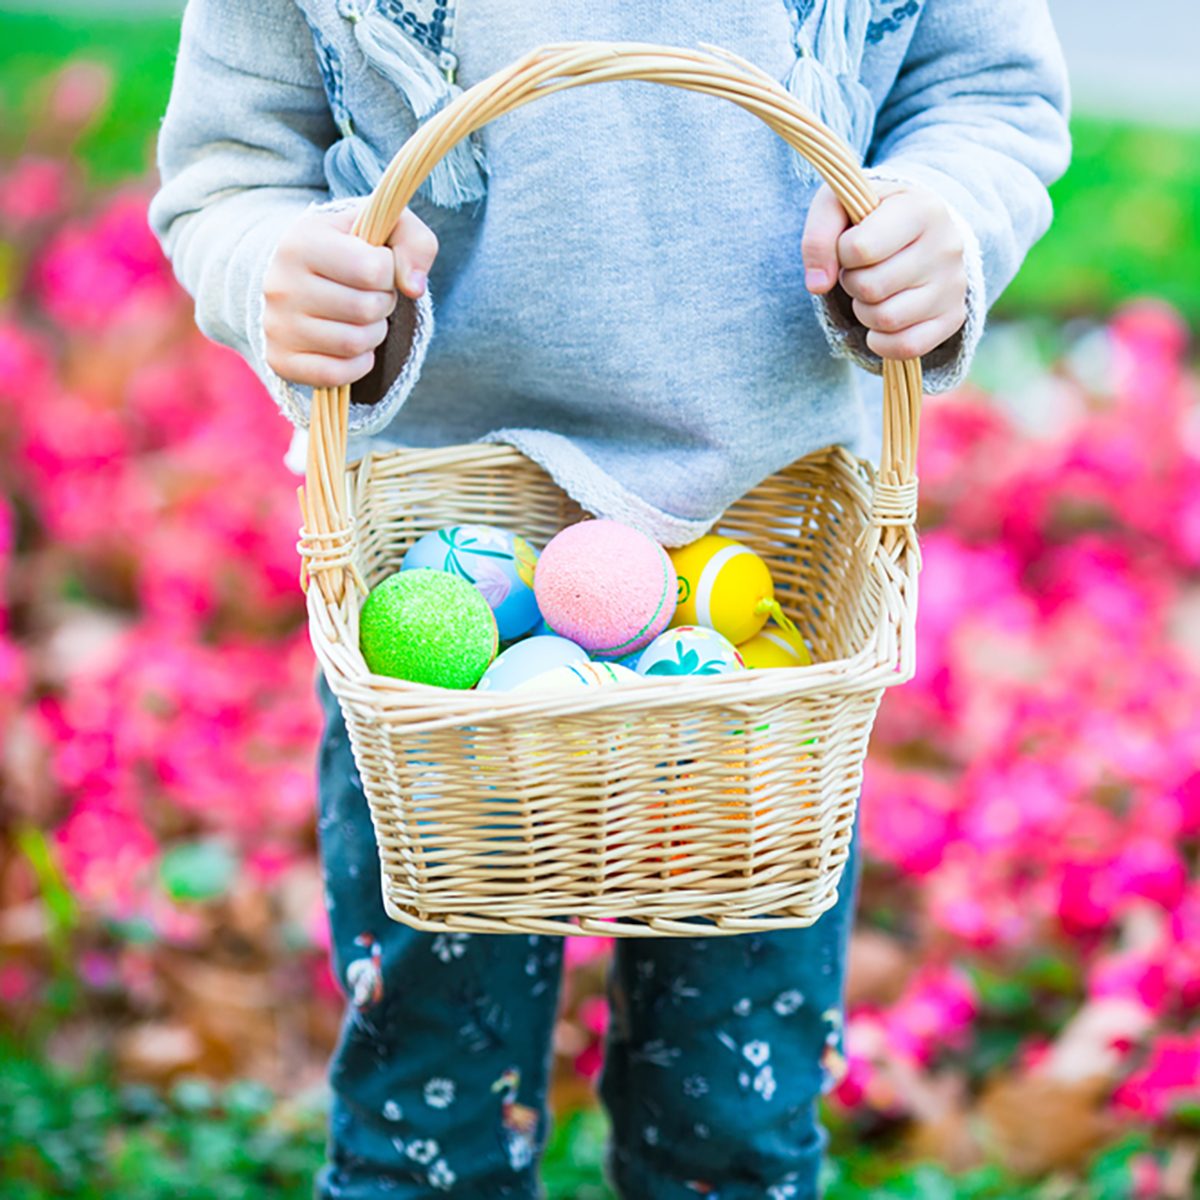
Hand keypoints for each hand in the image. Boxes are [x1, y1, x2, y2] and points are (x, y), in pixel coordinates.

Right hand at [263, 204, 437, 388]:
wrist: (303, 276)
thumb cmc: (353, 250)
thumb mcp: (388, 230)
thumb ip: (416, 244)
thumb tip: (414, 287)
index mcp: (303, 241)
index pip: (373, 269)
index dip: (390, 272)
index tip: (378, 267)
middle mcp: (281, 284)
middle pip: (365, 309)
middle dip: (384, 304)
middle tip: (372, 295)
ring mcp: (277, 325)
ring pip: (354, 344)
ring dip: (374, 334)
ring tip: (363, 318)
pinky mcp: (281, 360)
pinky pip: (336, 374)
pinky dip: (358, 364)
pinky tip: (355, 345)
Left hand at [802, 181, 966, 359]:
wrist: (914, 232)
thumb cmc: (870, 219)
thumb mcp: (838, 207)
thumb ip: (818, 236)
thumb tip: (818, 285)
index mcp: (920, 209)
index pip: (859, 249)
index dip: (841, 253)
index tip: (851, 244)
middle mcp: (946, 245)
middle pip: (870, 288)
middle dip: (852, 283)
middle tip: (861, 271)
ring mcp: (954, 284)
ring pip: (886, 320)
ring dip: (864, 311)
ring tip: (872, 291)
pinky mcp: (953, 317)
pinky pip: (907, 347)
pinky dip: (881, 342)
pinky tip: (879, 322)